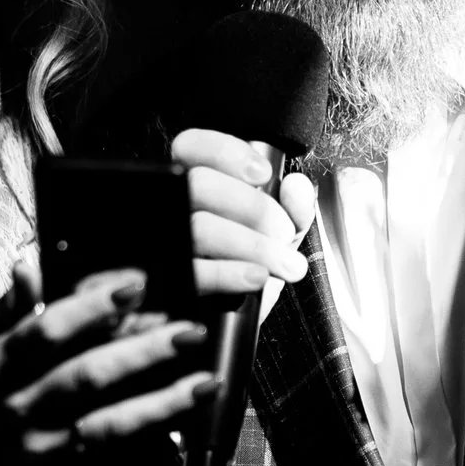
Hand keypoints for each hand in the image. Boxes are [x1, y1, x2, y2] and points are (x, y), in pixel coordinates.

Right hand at [0, 255, 214, 465]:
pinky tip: (185, 412)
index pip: (46, 331)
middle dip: (142, 351)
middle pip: (85, 376)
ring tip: (206, 379)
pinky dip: (150, 431)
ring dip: (160, 400)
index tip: (137, 283)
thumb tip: (29, 262)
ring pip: (105, 423)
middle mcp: (16, 407)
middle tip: (190, 328)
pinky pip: (110, 453)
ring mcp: (38, 445)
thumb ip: (6, 308)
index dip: (92, 307)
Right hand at [170, 127, 319, 298]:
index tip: (264, 173)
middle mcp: (175, 209)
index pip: (191, 147)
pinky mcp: (169, 282)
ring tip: (287, 264)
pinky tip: (258, 276)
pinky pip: (193, 271)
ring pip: (199, 227)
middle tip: (283, 232)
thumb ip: (294, 207)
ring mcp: (167, 244)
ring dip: (255, 245)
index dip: (226, 152)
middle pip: (199, 184)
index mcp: (196, 185)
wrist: (239, 318)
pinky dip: (231, 273)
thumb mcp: (281, 233)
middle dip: (254, 206)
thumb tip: (296, 185)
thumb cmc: (254, 265)